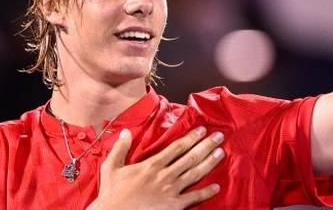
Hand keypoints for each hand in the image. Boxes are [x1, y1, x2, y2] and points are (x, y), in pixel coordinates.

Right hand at [87, 127, 224, 209]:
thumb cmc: (111, 194)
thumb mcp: (111, 168)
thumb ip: (120, 148)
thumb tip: (126, 131)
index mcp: (151, 165)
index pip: (176, 147)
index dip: (191, 137)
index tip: (202, 129)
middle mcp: (164, 175)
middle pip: (190, 157)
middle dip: (206, 145)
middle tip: (219, 136)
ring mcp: (170, 191)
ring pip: (195, 173)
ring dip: (209, 162)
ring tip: (221, 153)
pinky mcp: (173, 206)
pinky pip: (193, 198)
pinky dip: (206, 192)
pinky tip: (216, 186)